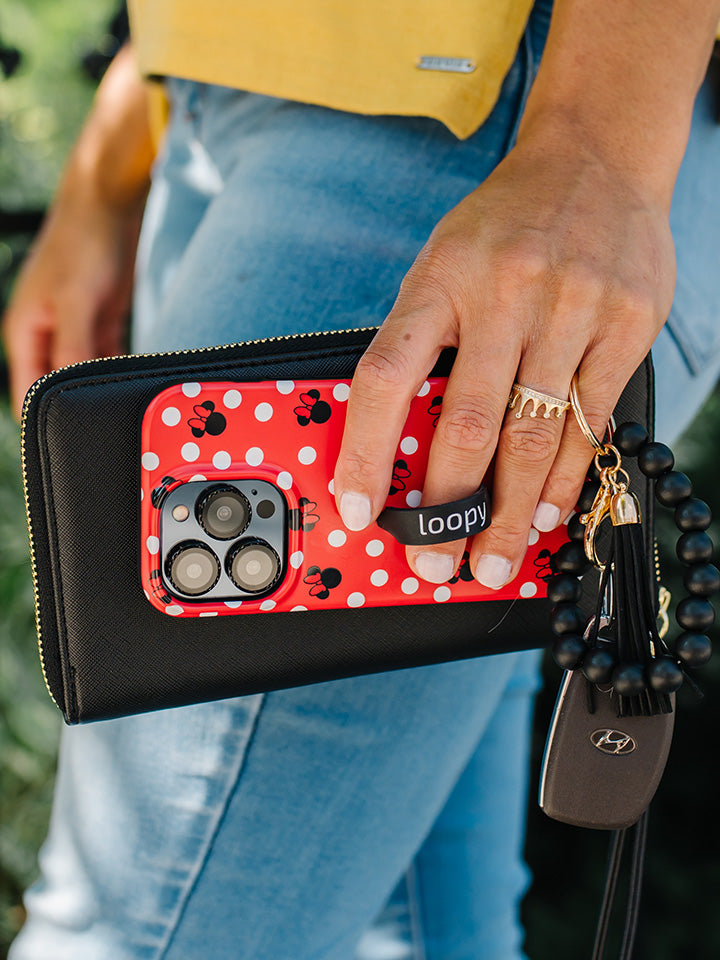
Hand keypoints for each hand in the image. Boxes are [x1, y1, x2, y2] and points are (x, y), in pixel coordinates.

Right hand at [2, 182, 142, 419]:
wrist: (110, 205)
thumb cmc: (84, 245)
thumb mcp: (77, 301)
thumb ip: (72, 347)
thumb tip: (66, 393)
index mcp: (25, 334)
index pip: (28, 396)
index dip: (44, 425)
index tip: (70, 452)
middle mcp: (45, 336)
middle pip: (57, 390)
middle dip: (77, 411)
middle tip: (107, 437)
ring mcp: (72, 330)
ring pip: (84, 376)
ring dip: (102, 391)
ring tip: (125, 416)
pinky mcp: (99, 323)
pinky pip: (106, 359)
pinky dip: (119, 371)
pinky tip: (136, 386)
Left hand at [334, 119, 675, 587]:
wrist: (594, 159)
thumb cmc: (505, 224)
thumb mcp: (441, 263)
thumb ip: (423, 341)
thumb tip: (393, 436)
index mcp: (439, 280)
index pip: (385, 377)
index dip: (364, 452)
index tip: (358, 509)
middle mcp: (503, 293)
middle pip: (467, 425)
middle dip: (450, 510)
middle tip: (437, 561)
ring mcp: (570, 308)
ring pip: (533, 435)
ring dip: (509, 512)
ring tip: (492, 560)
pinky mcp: (624, 325)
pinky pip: (590, 420)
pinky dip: (564, 477)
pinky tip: (544, 513)